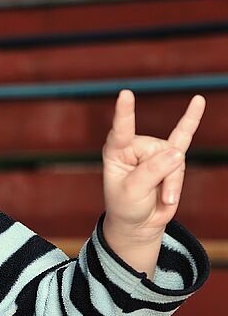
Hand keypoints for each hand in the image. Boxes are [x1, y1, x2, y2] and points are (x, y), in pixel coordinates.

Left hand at [102, 89, 204, 239]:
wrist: (139, 221)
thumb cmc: (127, 206)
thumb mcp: (133, 193)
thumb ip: (152, 172)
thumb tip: (176, 152)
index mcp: (116, 152)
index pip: (121, 131)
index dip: (124, 114)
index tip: (125, 94)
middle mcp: (135, 147)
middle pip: (160, 153)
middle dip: (162, 178)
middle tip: (151, 195)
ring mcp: (154, 151)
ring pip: (176, 160)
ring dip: (173, 184)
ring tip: (163, 197)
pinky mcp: (171, 158)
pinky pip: (184, 136)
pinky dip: (191, 120)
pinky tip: (198, 102)